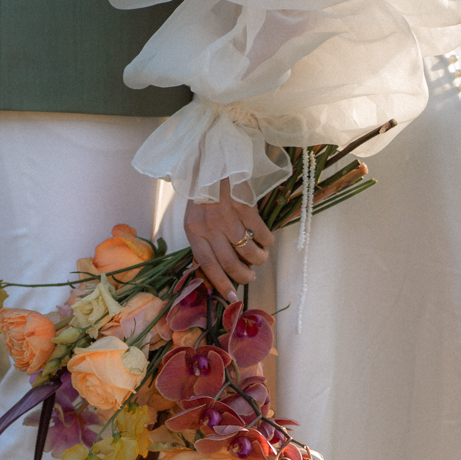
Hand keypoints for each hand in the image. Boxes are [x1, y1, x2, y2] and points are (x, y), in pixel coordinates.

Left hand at [184, 179, 273, 299]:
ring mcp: (227, 215)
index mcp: (194, 231)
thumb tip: (223, 271)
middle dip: (243, 276)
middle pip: (229, 262)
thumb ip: (205, 242)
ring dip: (257, 260)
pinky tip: (266, 241)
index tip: (232, 296)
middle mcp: (209, 225)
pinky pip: (260, 232)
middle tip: (250, 278)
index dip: (221, 283)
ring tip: (260, 258)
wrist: (214, 162)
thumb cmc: (205, 195)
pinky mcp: (245, 205)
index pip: (207, 264)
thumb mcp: (196, 219)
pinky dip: (266, 241)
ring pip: (247, 250)